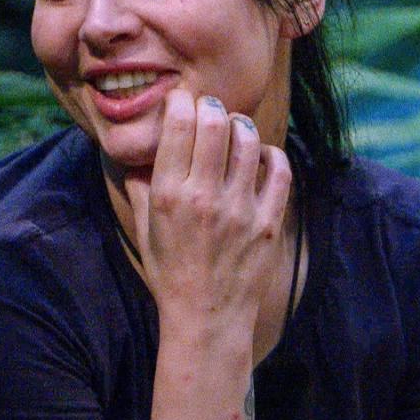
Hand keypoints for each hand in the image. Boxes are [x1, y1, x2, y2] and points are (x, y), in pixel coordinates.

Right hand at [123, 89, 292, 338]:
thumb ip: (140, 185)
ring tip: (235, 129)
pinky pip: (279, 170)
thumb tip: (139, 149)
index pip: (179, 125)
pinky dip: (271, 154)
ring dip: (241, 126)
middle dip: (212, 106)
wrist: (206, 318)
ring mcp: (241, 210)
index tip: (183, 101)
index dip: (182, 101)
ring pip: (249, 140)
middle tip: (211, 108)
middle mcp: (205, 199)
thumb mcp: (144, 228)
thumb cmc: (171, 271)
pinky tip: (261, 157)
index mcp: (169, 196)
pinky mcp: (269, 223)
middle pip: (215, 122)